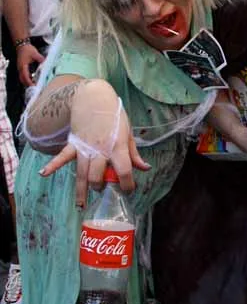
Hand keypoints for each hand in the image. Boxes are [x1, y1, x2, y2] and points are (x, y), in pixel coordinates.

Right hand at [17, 42, 45, 86]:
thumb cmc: (27, 49)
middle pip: (22, 79)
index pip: (25, 76)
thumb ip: (40, 59)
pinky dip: (27, 79)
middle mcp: (20, 68)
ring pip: (22, 78)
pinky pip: (23, 76)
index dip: (29, 82)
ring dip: (27, 82)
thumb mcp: (35, 54)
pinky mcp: (21, 68)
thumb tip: (46, 64)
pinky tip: (33, 80)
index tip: (33, 86)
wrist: (21, 45)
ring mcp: (20, 68)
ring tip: (34, 86)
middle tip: (35, 88)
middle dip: (28, 84)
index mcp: (23, 66)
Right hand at [38, 79, 149, 205]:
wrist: (95, 99)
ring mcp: (85, 147)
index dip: (128, 184)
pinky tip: (44, 174)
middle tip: (102, 188)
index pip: (124, 171)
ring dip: (81, 190)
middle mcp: (101, 150)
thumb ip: (134, 154)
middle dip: (99, 186)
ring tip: (81, 205)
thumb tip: (145, 168)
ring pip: (81, 173)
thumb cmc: (115, 117)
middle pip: (97, 176)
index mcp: (118, 147)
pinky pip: (62, 157)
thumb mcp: (128, 134)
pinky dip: (53, 165)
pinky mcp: (73, 144)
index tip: (129, 190)